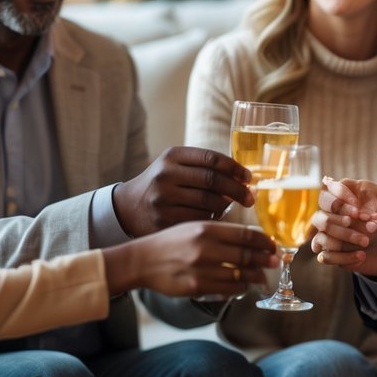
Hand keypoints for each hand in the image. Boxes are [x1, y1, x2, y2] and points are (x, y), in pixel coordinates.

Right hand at [101, 221, 276, 296]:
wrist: (142, 260)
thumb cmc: (170, 242)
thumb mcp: (193, 226)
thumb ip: (218, 230)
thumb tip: (249, 236)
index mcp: (205, 228)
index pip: (244, 234)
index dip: (263, 241)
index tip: (272, 244)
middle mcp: (204, 247)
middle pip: (245, 254)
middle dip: (264, 259)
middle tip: (274, 261)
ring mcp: (200, 268)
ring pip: (239, 275)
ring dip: (254, 276)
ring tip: (262, 276)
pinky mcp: (195, 287)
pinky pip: (226, 289)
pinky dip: (240, 288)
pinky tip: (244, 286)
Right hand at [113, 146, 251, 236]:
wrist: (127, 207)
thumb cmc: (162, 185)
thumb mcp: (176, 166)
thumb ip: (204, 168)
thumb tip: (243, 179)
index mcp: (172, 156)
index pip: (212, 158)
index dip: (235, 168)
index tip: (248, 177)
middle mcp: (166, 174)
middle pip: (213, 181)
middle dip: (237, 190)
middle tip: (250, 198)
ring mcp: (163, 198)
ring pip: (209, 202)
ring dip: (225, 206)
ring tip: (230, 207)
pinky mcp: (163, 220)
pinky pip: (199, 220)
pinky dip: (212, 220)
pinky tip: (215, 219)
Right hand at [309, 177, 376, 276]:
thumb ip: (370, 198)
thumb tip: (359, 212)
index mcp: (334, 194)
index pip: (327, 194)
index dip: (342, 202)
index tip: (359, 211)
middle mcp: (324, 214)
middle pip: (323, 218)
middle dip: (346, 224)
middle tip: (368, 226)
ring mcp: (324, 234)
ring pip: (323, 238)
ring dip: (347, 240)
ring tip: (367, 241)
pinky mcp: (327, 252)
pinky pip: (326, 257)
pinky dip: (345, 257)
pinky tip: (362, 256)